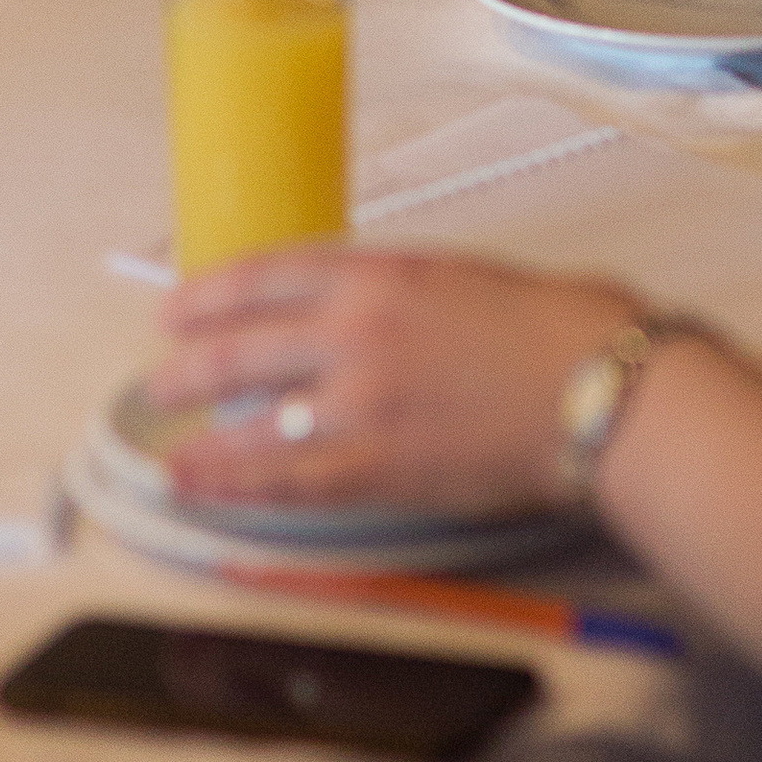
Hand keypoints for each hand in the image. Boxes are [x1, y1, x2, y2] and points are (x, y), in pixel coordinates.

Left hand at [152, 247, 639, 520]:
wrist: (600, 386)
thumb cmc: (558, 326)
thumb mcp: (466, 278)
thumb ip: (403, 294)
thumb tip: (366, 313)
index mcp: (379, 274)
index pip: (269, 275)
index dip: (215, 294)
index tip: (182, 307)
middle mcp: (355, 332)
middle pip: (244, 346)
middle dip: (192, 366)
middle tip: (160, 381)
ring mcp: (362, 402)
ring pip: (252, 420)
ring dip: (202, 438)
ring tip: (170, 452)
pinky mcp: (381, 466)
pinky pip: (289, 480)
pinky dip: (237, 486)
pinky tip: (204, 487)